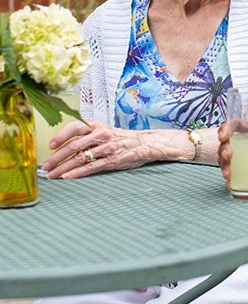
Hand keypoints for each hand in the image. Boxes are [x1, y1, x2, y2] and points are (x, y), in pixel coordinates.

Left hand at [41, 119, 180, 179]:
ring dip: (63, 168)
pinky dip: (77, 173)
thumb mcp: (105, 131)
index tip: (50, 145)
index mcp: (97, 126)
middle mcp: (101, 135)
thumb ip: (88, 135)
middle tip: (45, 166)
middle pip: (73, 145)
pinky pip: (91, 167)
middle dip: (56, 157)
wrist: (146, 143)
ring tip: (52, 175)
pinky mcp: (112, 161)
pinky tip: (67, 177)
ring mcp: (107, 148)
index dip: (61, 135)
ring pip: (80, 158)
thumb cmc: (122, 138)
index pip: (75, 127)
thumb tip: (64, 144)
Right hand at [218, 121, 247, 196]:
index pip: (237, 125)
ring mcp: (246, 158)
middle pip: (228, 143)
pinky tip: (231, 184)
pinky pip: (235, 175)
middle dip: (223, 149)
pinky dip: (231, 180)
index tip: (223, 136)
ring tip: (229, 175)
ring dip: (224, 166)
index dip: (226, 127)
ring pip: (227, 160)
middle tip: (229, 156)